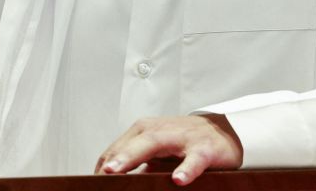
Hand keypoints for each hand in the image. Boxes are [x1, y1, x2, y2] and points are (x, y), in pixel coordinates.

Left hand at [95, 115, 242, 185]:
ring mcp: (180, 139)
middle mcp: (158, 131)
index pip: (116, 150)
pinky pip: (193, 160)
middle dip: (113, 160)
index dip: (103, 168)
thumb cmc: (184, 142)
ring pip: (153, 145)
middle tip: (99, 175)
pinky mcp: (203, 149)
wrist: (223, 131)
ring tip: (116, 172)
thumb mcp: (155, 152)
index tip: (92, 185)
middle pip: (130, 144)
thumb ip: (136, 165)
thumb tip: (111, 181)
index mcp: (143, 132)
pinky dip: (185, 169)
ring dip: (133, 157)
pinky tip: (178, 180)